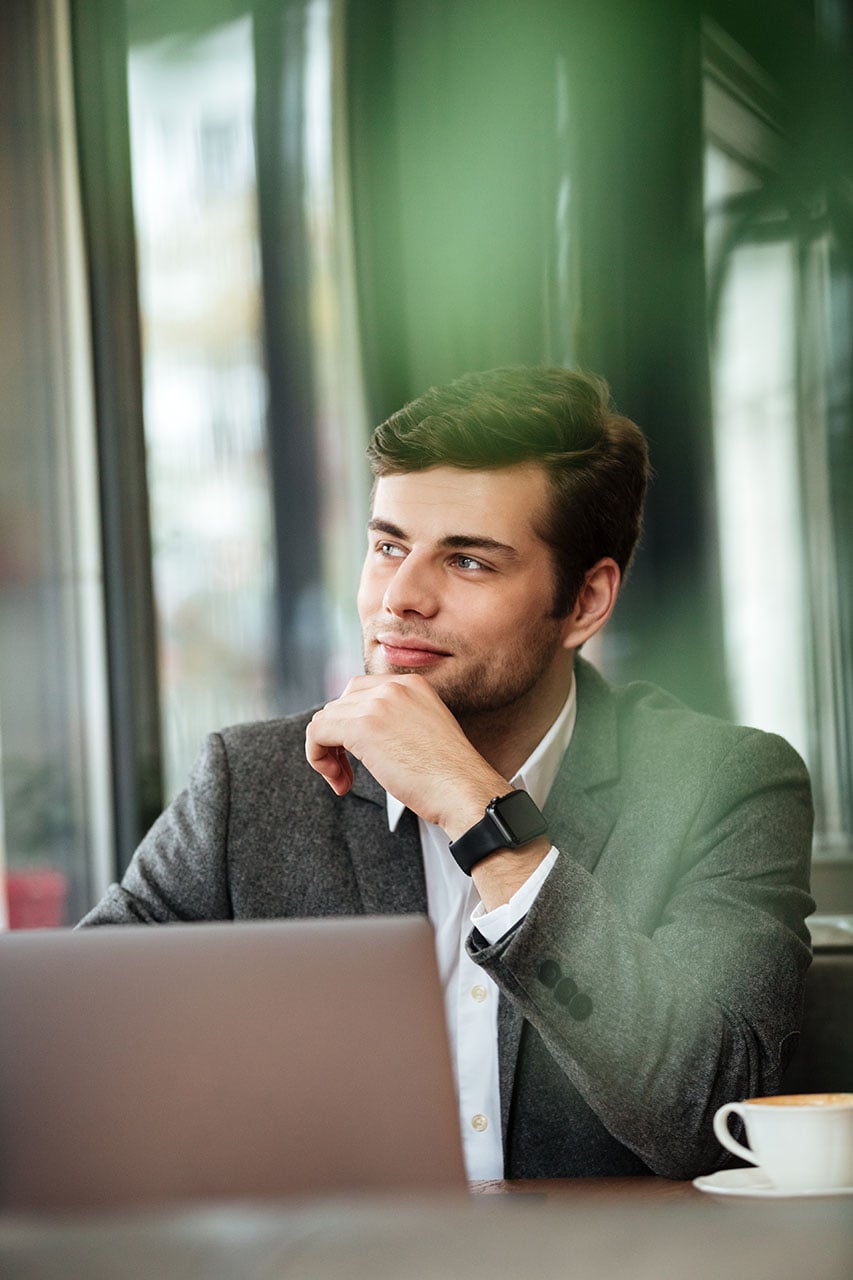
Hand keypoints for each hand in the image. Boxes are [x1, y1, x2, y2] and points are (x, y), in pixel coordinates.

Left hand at [305, 673, 506, 834]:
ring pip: (324, 719)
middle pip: (339, 704)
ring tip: (345, 781)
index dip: (350, 724)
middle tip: (348, 773)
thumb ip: (395, 721)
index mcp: (412, 684)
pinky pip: (317, 733)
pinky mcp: (363, 727)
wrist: (463, 790)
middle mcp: (394, 686)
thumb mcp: (423, 732)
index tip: (359, 756)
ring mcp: (378, 703)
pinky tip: (340, 782)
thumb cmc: (448, 776)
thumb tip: (356, 733)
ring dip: (327, 753)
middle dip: (336, 739)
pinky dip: (318, 758)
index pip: (359, 691)